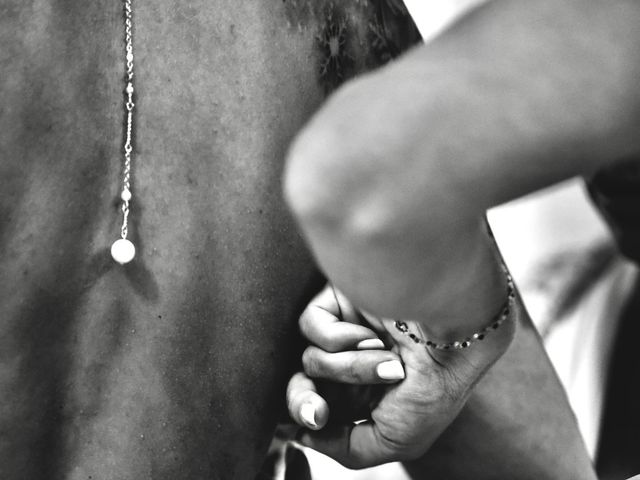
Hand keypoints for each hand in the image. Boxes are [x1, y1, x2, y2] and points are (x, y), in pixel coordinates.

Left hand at [286, 285, 513, 468]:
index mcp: (360, 396)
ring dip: (349, 369)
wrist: (450, 340)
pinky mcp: (338, 303)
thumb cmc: (431, 391)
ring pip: (310, 360)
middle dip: (303, 401)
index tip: (316, 421)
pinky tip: (372, 338)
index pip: (314, 410)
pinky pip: (311, 326)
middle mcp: (348, 365)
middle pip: (299, 386)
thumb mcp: (396, 440)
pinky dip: (341, 338)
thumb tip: (301, 434)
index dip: (306, 419)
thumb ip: (348, 449)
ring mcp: (342, 333)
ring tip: (388, 364)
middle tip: (317, 411)